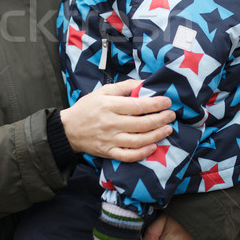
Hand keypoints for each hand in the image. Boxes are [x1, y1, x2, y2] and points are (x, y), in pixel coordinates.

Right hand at [60, 79, 174, 160]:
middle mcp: (110, 123)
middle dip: (160, 119)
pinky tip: (153, 147)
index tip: (167, 101)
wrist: (68, 129)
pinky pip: (128, 156)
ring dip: (156, 135)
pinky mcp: (108, 152)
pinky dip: (142, 153)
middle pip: (141, 124)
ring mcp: (110, 140)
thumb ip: (123, 87)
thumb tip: (144, 83)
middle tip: (171, 115)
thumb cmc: (87, 108)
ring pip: (138, 141)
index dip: (155, 104)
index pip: (137, 105)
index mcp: (109, 106)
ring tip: (168, 129)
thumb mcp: (102, 91)